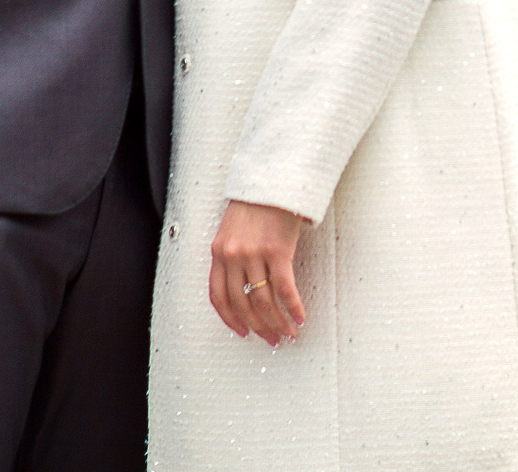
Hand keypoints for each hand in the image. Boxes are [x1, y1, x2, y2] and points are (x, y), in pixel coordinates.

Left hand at [208, 199, 305, 343]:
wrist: (273, 179)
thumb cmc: (257, 202)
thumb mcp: (234, 229)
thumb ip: (234, 255)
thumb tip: (246, 284)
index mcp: (218, 252)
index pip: (219, 297)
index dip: (230, 320)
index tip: (242, 332)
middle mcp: (233, 256)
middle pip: (243, 304)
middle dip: (258, 327)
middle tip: (271, 339)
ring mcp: (254, 254)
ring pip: (264, 301)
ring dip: (277, 322)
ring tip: (288, 333)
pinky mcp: (277, 251)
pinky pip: (284, 289)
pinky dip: (293, 307)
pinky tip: (300, 317)